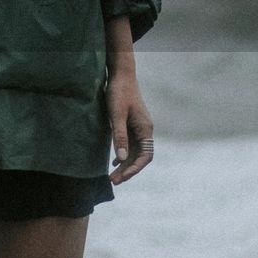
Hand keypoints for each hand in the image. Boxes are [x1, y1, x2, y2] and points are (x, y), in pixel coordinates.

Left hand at [106, 69, 153, 185]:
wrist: (121, 76)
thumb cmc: (119, 93)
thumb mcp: (116, 115)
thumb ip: (120, 136)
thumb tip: (122, 158)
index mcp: (145, 129)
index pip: (145, 156)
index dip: (135, 168)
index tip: (122, 177)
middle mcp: (145, 130)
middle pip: (140, 157)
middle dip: (128, 170)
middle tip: (113, 181)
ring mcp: (139, 128)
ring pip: (134, 152)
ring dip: (125, 164)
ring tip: (112, 176)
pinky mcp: (132, 125)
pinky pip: (130, 145)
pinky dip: (123, 155)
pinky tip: (114, 161)